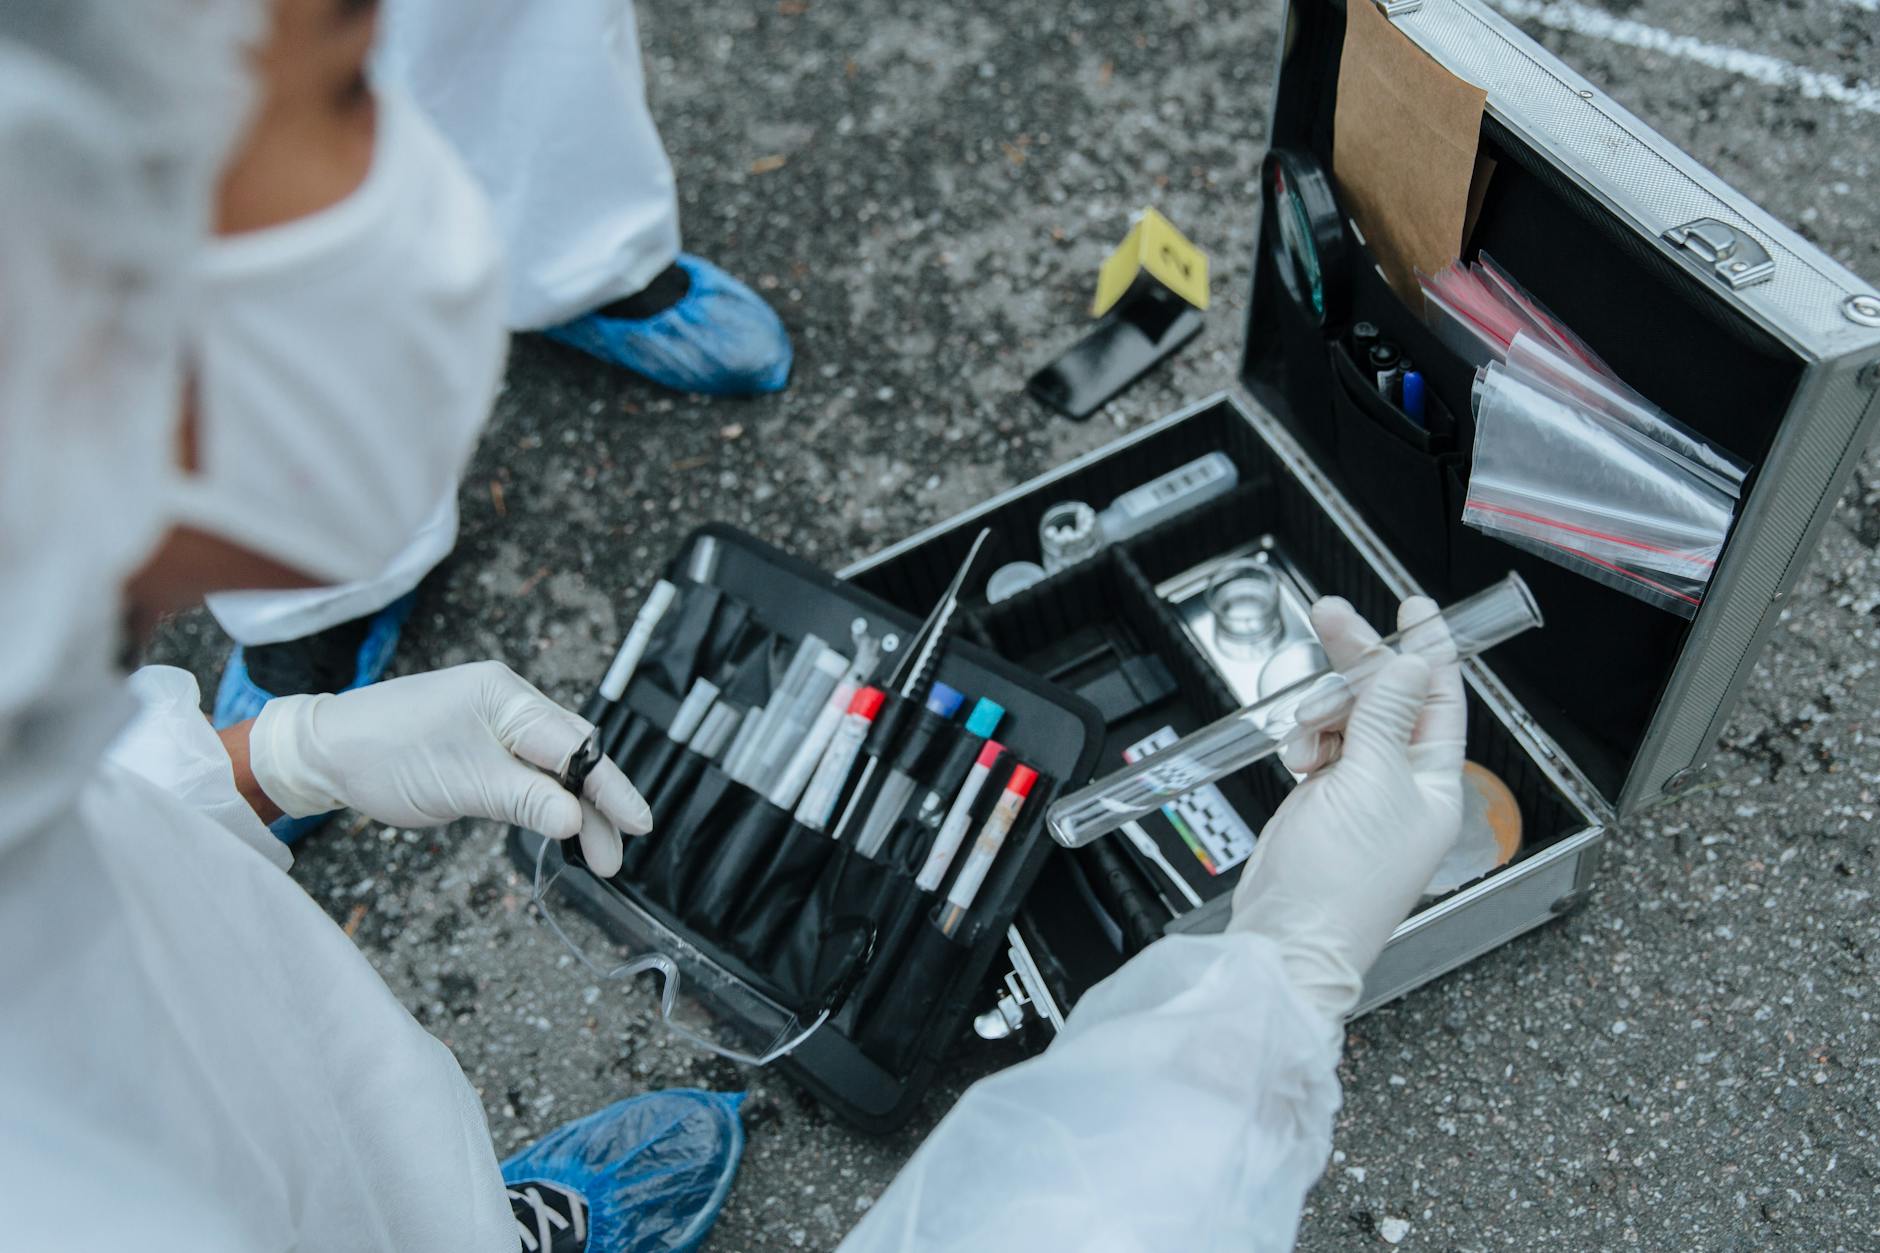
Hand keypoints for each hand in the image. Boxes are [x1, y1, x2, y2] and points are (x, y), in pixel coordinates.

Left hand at [248, 660, 649, 874]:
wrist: (324, 752)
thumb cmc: (384, 754)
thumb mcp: (460, 781)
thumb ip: (523, 799)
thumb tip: (576, 822)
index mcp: (506, 697)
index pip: (575, 745)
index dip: (610, 787)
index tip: (638, 823)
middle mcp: (508, 704)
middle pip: (573, 757)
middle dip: (598, 808)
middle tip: (614, 857)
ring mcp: (495, 726)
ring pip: (554, 771)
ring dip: (575, 812)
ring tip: (596, 857)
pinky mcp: (481, 750)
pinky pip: (529, 776)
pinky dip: (548, 805)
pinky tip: (562, 831)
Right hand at [1228, 596, 1466, 1025]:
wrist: (1287, 936)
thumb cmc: (1340, 883)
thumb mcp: (1370, 782)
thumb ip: (1386, 716)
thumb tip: (1410, 665)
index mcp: (1435, 782)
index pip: (1439, 698)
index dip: (1427, 650)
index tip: (1414, 607)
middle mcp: (1402, 782)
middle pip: (1386, 698)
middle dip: (1359, 660)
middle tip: (1330, 617)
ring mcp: (1360, 789)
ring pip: (1346, 717)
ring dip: (1323, 710)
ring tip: (1305, 728)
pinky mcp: (1322, 796)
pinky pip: (1317, 744)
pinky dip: (1303, 739)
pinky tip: (1296, 754)